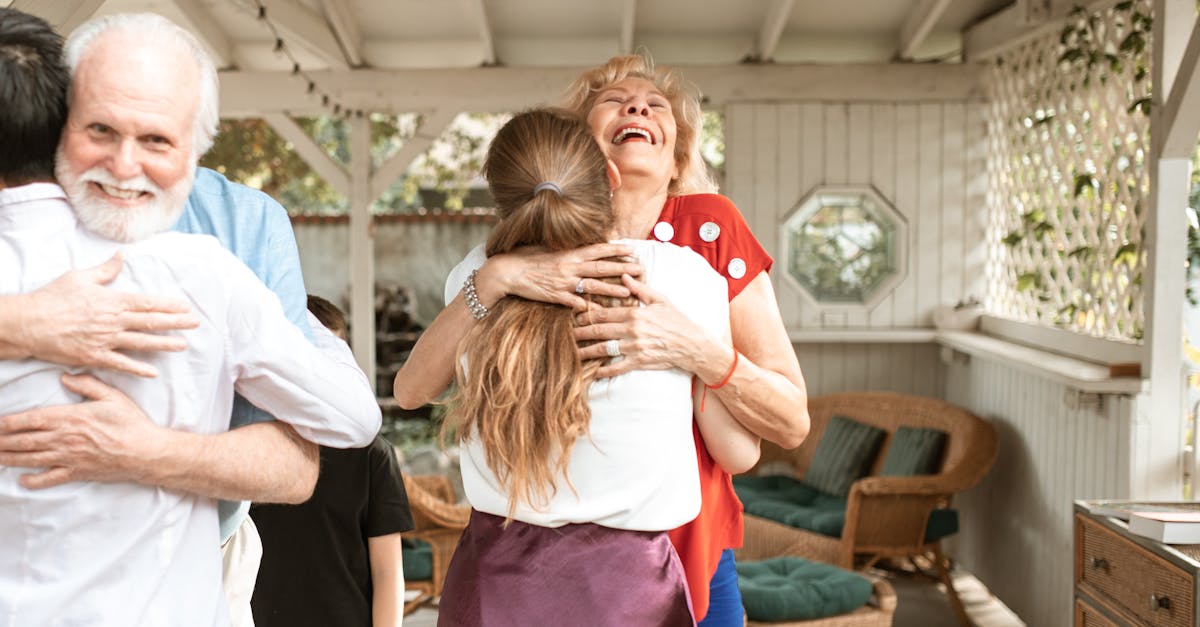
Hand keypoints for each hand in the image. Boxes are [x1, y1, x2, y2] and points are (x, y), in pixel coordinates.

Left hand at [0, 373, 163, 488]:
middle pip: (25, 440)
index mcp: (71, 417)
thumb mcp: (112, 397)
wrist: (146, 452)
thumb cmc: (131, 423)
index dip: (9, 422)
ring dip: (10, 458)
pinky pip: (50, 478)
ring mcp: (69, 458)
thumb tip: (65, 376)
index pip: (32, 419)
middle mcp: (65, 439)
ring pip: (31, 459)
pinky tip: (23, 480)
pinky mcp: (77, 472)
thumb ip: (87, 384)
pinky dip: (34, 481)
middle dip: (2, 441)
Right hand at [21, 252, 199, 376]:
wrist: (29, 323)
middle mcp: (113, 321)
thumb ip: (105, 270)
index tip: (185, 307)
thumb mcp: (80, 277)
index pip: (147, 303)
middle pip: (150, 322)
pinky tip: (153, 372)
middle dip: (176, 323)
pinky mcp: (94, 356)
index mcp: (112, 300)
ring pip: (141, 343)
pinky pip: (121, 364)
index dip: (169, 306)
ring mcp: (105, 340)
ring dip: (164, 344)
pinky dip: (138, 368)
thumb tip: (121, 255)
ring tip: (183, 345)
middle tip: (195, 324)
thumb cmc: (53, 298)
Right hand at [482, 243, 643, 310]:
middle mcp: (569, 266)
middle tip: (640, 269)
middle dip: (621, 268)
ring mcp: (563, 282)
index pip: (597, 249)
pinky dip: (585, 307)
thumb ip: (566, 249)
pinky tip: (599, 312)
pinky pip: (573, 303)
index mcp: (568, 253)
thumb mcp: (548, 249)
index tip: (631, 248)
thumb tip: (581, 246)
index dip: (615, 248)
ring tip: (627, 291)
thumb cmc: (526, 258)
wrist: (507, 271)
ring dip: (610, 289)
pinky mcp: (555, 296)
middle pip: (600, 267)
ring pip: (591, 286)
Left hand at [574, 274, 711, 377]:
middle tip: (565, 333)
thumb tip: (623, 276)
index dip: (586, 314)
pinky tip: (592, 372)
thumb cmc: (678, 320)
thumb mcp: (660, 299)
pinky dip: (603, 371)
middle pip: (598, 331)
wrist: (693, 344)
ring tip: (571, 352)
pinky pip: (616, 368)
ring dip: (585, 351)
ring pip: (603, 349)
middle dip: (579, 332)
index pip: (604, 313)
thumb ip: (640, 289)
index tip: (573, 315)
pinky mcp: (639, 362)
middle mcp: (632, 330)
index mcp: (635, 313)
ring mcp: (634, 347)